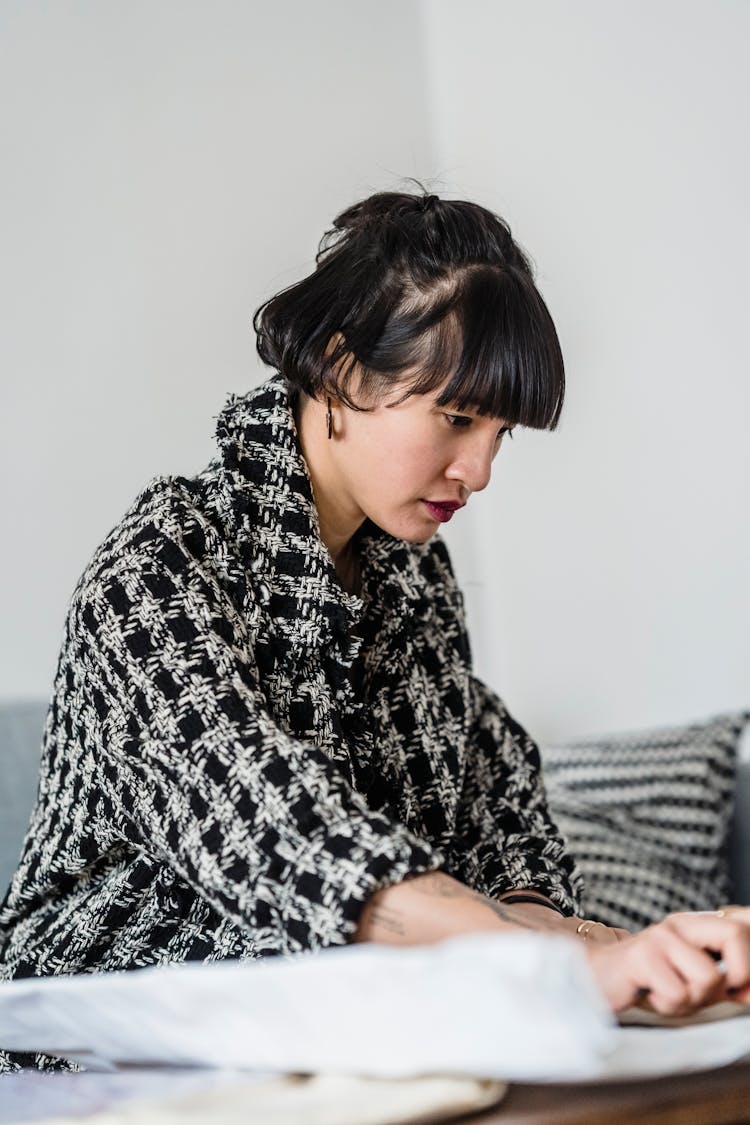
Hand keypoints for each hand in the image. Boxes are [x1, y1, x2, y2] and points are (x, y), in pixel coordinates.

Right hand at [584, 908, 749, 1013]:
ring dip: (693, 1000)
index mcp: (694, 924)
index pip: (741, 926)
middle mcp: (679, 924)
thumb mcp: (692, 981)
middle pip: (735, 935)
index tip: (740, 990)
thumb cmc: (649, 982)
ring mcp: (660, 937)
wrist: (596, 978)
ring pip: (709, 977)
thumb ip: (723, 982)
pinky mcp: (642, 956)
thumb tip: (748, 991)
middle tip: (712, 993)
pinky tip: (650, 994)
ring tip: (669, 994)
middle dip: (738, 975)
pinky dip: (668, 1005)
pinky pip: (678, 993)